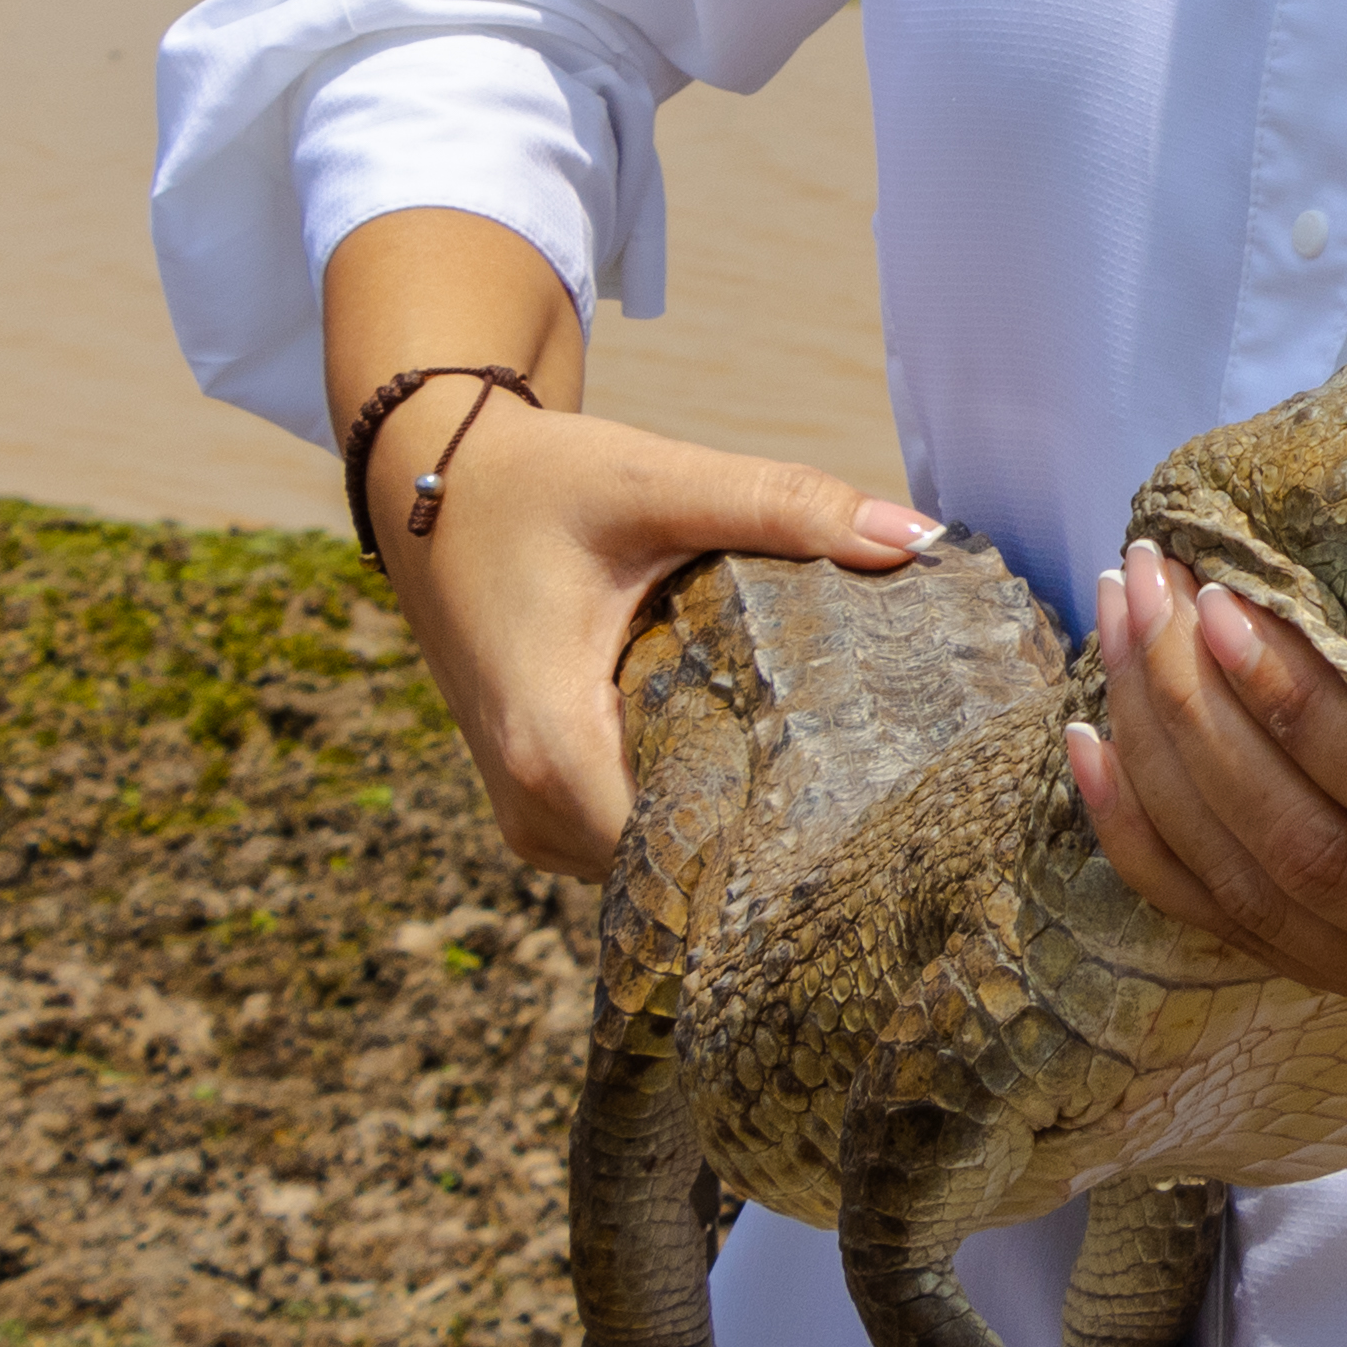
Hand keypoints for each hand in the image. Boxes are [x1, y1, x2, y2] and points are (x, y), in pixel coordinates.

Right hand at [391, 400, 943, 878]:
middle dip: (770, 828)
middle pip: (678, 865)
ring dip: (730, 818)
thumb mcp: (655, 481)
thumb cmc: (536, 483)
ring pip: (656, 859)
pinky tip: (755, 754)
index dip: (778, 837)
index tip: (871, 806)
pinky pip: (630, 836)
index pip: (684, 851)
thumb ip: (780, 505)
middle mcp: (532, 805)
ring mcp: (530, 814)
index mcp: (551, 744)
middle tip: (877, 783)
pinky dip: (689, 803)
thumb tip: (915, 537)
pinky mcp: (539, 802)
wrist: (431, 486)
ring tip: (828, 766)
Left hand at [1061, 545, 1346, 1249]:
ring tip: (1123, 636)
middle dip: (1213, 719)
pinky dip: (1167, 856)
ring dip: (1175, 771)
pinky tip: (1103, 760)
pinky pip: (1263, 949)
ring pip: (1280, 909)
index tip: (1239, 598)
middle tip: (1155, 585)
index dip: (1320, 711)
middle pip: (1331, 855)